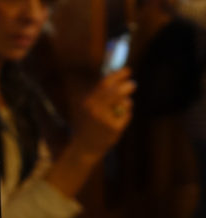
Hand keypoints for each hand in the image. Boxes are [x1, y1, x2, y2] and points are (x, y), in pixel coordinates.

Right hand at [46, 68, 135, 197]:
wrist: (85, 147)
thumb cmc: (89, 126)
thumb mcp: (89, 109)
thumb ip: (100, 97)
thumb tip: (116, 82)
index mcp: (89, 101)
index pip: (104, 83)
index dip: (117, 75)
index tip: (127, 70)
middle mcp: (95, 108)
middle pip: (116, 91)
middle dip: (127, 86)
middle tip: (133, 84)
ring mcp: (105, 118)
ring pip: (124, 102)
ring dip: (127, 102)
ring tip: (123, 106)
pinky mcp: (113, 128)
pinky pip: (126, 115)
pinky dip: (125, 116)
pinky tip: (118, 121)